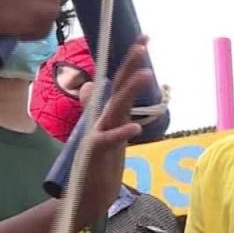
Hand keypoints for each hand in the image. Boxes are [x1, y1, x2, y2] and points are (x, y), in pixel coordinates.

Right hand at [71, 40, 151, 231]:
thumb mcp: (104, 131)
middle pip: (118, 86)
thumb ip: (100, 109)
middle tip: (143, 42)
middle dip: (130, 64)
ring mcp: (98, 134)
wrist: (88, 194)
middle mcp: (102, 118)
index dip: (131, 60)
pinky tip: (134, 126)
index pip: (121, 81)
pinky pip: (109, 140)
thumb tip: (90, 86)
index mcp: (108, 113)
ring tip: (146, 73)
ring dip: (130, 90)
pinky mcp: (96, 152)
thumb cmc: (98, 163)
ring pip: (115, 107)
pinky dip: (121, 132)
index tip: (144, 38)